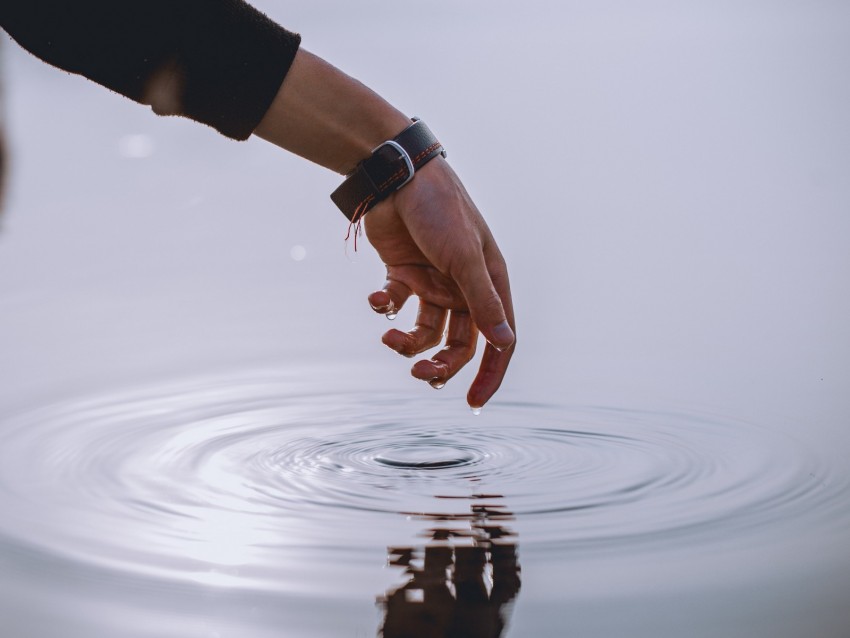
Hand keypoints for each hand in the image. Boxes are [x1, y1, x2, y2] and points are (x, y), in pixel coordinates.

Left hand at [363, 157, 514, 408]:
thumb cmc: (441, 210)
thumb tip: (505, 342)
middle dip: (441, 364)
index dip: (490, 373)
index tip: (473, 402)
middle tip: (420, 375)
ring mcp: (433, 281)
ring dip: (408, 343)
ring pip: (426, 331)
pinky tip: (375, 299)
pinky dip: (383, 308)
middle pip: (459, 344)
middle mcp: (463, 287)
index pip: (499, 340)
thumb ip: (482, 301)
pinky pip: (395, 305)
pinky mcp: (403, 274)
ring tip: (390, 337)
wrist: (397, 175)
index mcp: (489, 283)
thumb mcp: (464, 257)